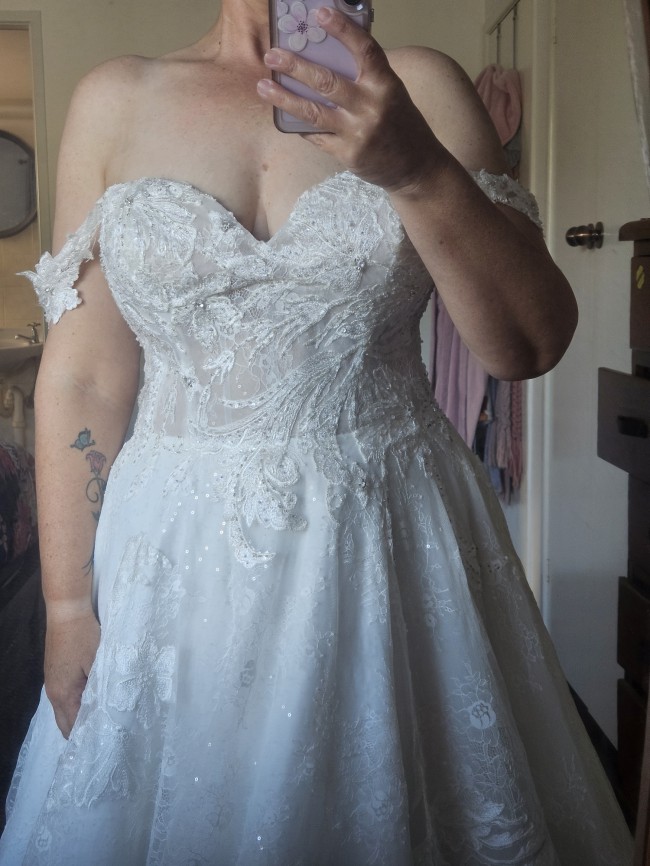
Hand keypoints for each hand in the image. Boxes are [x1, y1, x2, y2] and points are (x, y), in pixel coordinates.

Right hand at [44, 606, 99, 737]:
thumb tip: (104, 709)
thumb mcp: (96, 663)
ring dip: (77, 717)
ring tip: (98, 722)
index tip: (103, 742)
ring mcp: (51, 682)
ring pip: (63, 709)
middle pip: (64, 722)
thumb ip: (98, 688)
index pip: (72, 726)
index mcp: (63, 694)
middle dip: (79, 731)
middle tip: (102, 736)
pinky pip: (63, 697)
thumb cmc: (83, 637)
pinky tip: (89, 701)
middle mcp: (53, 692)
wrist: (66, 612)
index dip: (86, 736)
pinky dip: (74, 704)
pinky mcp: (54, 672)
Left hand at [258, 7, 448, 194]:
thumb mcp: (392, 92)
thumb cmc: (400, 123)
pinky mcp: (348, 154)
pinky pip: (317, 136)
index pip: (364, 50)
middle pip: (327, 82)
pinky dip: (299, 125)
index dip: (343, 29)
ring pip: (314, 112)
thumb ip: (367, 75)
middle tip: (272, 55)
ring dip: (284, 98)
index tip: (320, 14)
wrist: (416, 167)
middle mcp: (372, 106)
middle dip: (295, 67)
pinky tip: (283, 115)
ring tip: (263, 86)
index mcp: (385, 84)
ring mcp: (358, 132)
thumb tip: (330, 51)